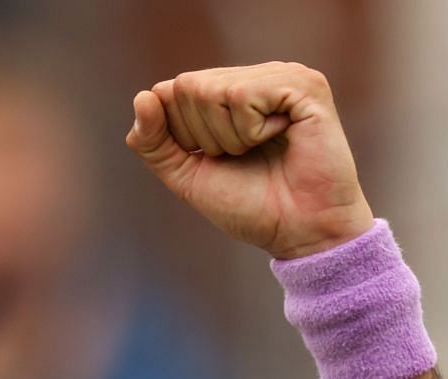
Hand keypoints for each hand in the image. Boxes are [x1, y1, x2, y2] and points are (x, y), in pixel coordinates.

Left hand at [126, 63, 374, 260]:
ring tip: (263, 149)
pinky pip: (242, 96)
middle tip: (244, 156)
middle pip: (187, 87)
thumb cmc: (251, 206)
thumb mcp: (187, 175)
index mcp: (228, 91)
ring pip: (212, 91)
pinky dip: (251, 131)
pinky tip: (282, 138)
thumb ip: (153, 142)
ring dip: (229, 137)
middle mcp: (254, 77)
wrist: (299, 233)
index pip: (170, 90)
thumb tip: (143, 96)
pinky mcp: (304, 85)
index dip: (182, 135)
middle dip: (205, 136)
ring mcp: (280, 76)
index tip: (218, 159)